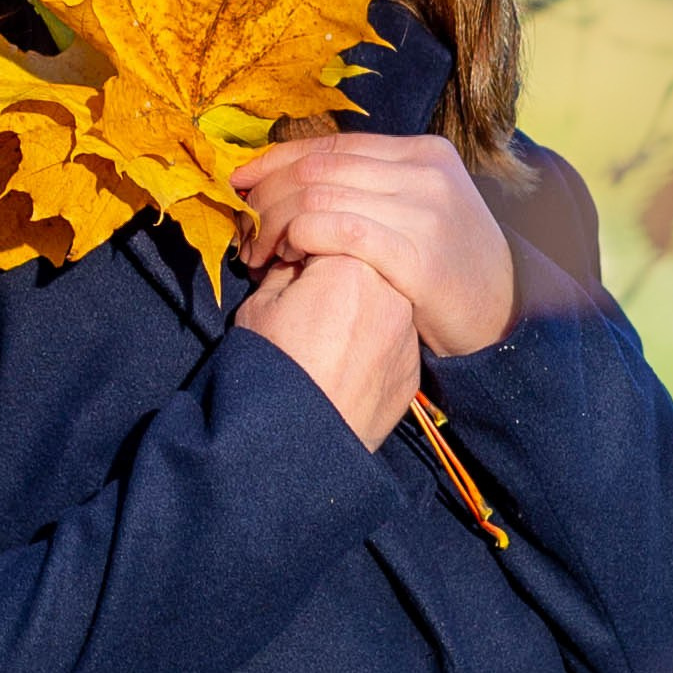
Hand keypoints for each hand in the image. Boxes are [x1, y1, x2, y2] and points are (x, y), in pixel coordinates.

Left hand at [231, 134, 516, 357]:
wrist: (505, 315)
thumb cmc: (448, 267)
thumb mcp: (421, 210)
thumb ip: (373, 188)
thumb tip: (297, 180)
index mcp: (424, 152)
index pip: (332, 144)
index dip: (276, 158)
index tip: (238, 178)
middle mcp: (425, 172)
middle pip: (319, 166)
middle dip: (267, 193)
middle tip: (241, 224)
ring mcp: (425, 210)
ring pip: (320, 195)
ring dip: (275, 222)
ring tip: (258, 250)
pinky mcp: (417, 253)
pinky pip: (339, 230)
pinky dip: (301, 238)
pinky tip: (287, 257)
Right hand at [234, 252, 421, 450]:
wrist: (297, 440)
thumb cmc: (271, 367)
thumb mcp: (260, 306)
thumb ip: (285, 272)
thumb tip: (296, 263)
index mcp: (348, 262)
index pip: (327, 232)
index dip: (299, 244)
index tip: (282, 262)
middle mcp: (390, 290)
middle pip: (361, 263)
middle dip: (334, 273)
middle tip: (305, 299)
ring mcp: (407, 330)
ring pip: (382, 301)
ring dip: (358, 306)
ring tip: (325, 335)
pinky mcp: (412, 365)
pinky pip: (392, 339)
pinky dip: (371, 342)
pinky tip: (344, 362)